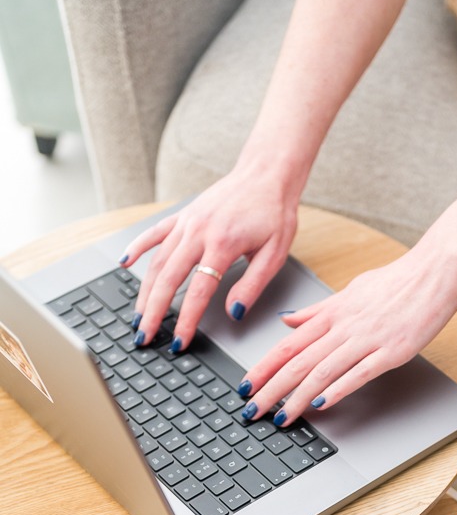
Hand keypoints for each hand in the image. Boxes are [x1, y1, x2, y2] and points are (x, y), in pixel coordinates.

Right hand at [119, 168, 298, 351]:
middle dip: (153, 311)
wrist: (267, 173)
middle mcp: (198, 231)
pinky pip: (155, 232)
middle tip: (143, 336)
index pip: (198, 292)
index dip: (186, 320)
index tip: (178, 341)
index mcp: (222, 244)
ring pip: (157, 260)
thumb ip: (252, 285)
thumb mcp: (274, 253)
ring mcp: (187, 221)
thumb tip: (234, 313)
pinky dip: (138, 247)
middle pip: (167, 279)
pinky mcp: (184, 214)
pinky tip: (124, 263)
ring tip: (137, 315)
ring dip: (144, 290)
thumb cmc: (274, 212)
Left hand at [236, 245, 456, 427]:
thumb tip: (288, 320)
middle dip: (270, 390)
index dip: (263, 368)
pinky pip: (358, 373)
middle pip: (297, 362)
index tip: (246, 386)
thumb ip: (317, 311)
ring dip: (296, 398)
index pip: (286, 345)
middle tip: (251, 411)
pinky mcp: (391, 352)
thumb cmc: (396, 282)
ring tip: (280, 418)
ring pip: (322, 371)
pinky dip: (336, 389)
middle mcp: (343, 327)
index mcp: (331, 314)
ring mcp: (366, 340)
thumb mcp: (348, 292)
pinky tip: (320, 405)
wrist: (434, 272)